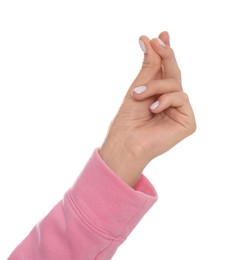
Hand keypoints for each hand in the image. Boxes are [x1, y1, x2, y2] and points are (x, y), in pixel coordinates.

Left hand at [100, 32, 195, 185]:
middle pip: (174, 73)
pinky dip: (166, 100)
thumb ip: (149, 66)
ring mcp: (179, 111)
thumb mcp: (138, 87)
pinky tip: (153, 109)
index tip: (159, 36)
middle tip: (158, 40)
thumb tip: (148, 39)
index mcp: (158, 95)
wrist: (127, 142)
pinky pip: (181, 98)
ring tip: (138, 96)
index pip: (166, 70)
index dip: (165, 53)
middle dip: (166, 55)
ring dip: (155, 86)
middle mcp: (170, 101)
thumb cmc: (128, 118)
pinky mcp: (187, 121)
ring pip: (175, 84)